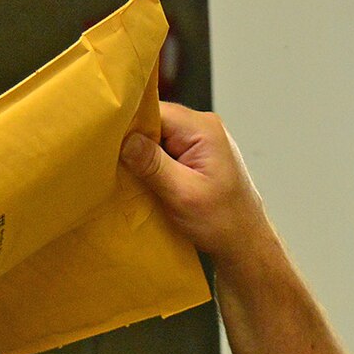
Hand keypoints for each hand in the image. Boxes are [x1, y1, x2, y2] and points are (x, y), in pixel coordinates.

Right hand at [121, 102, 275, 263]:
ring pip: (157, 137)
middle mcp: (203, 127)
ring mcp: (200, 140)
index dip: (128, 126)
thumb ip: (153, 164)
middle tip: (118, 166)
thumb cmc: (223, 221)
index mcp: (203, 128)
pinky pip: (165, 150)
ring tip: (134, 178)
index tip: (108, 145)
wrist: (245, 242)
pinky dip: (153, 165)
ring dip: (143, 157)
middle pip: (154, 121)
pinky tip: (148, 182)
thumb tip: (125, 140)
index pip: (153, 111)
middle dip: (134, 143)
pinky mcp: (196, 155)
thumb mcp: (182, 194)